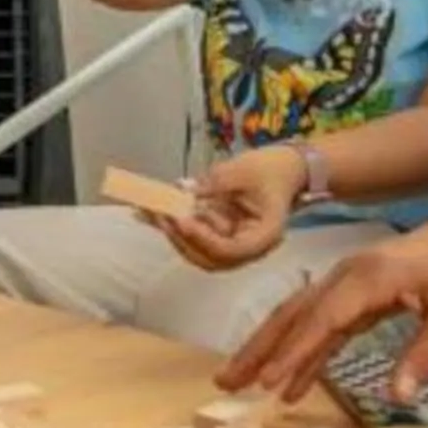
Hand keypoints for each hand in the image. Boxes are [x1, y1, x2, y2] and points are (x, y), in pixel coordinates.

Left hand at [145, 146, 308, 269]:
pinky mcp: (219, 235)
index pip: (234, 250)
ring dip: (175, 235)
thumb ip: (217, 183)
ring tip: (155, 211)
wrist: (281, 169)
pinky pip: (193, 237)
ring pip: (200, 252)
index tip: (183, 221)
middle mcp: (249, 247)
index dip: (205, 240)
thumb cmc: (269, 169)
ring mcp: (233, 243)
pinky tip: (147, 214)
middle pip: (212, 258)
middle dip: (184, 240)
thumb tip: (186, 191)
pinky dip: (172, 227)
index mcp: (265, 235)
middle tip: (162, 216)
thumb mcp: (244, 170)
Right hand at [221, 208, 427, 403]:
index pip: (322, 319)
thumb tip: (397, 397)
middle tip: (226, 381)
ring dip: (268, 348)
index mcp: (370, 278)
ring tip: (239, 381)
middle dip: (258, 349)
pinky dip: (302, 350)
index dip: (294, 352)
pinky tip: (292, 383)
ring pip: (298, 316)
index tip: (268, 382)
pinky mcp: (353, 293)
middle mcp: (347, 276)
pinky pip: (319, 323)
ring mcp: (347, 283)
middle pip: (293, 314)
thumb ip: (423, 355)